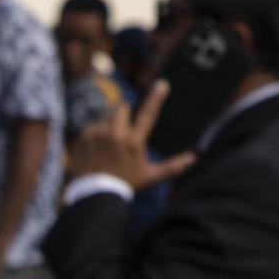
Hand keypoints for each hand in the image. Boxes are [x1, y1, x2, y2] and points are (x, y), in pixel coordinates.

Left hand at [65, 80, 195, 192]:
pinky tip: (99, 149)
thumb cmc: (126, 184)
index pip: (148, 114)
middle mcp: (115, 134)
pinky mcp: (84, 135)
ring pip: (107, 117)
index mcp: (133, 142)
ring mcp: (98, 133)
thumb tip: (193, 158)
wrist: (95, 194)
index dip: (156, 98)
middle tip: (125, 131)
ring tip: (111, 146)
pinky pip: (93, 125)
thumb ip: (172, 166)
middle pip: (123, 108)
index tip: (162, 84)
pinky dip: (97, 133)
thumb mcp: (150, 176)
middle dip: (125, 114)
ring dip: (111, 125)